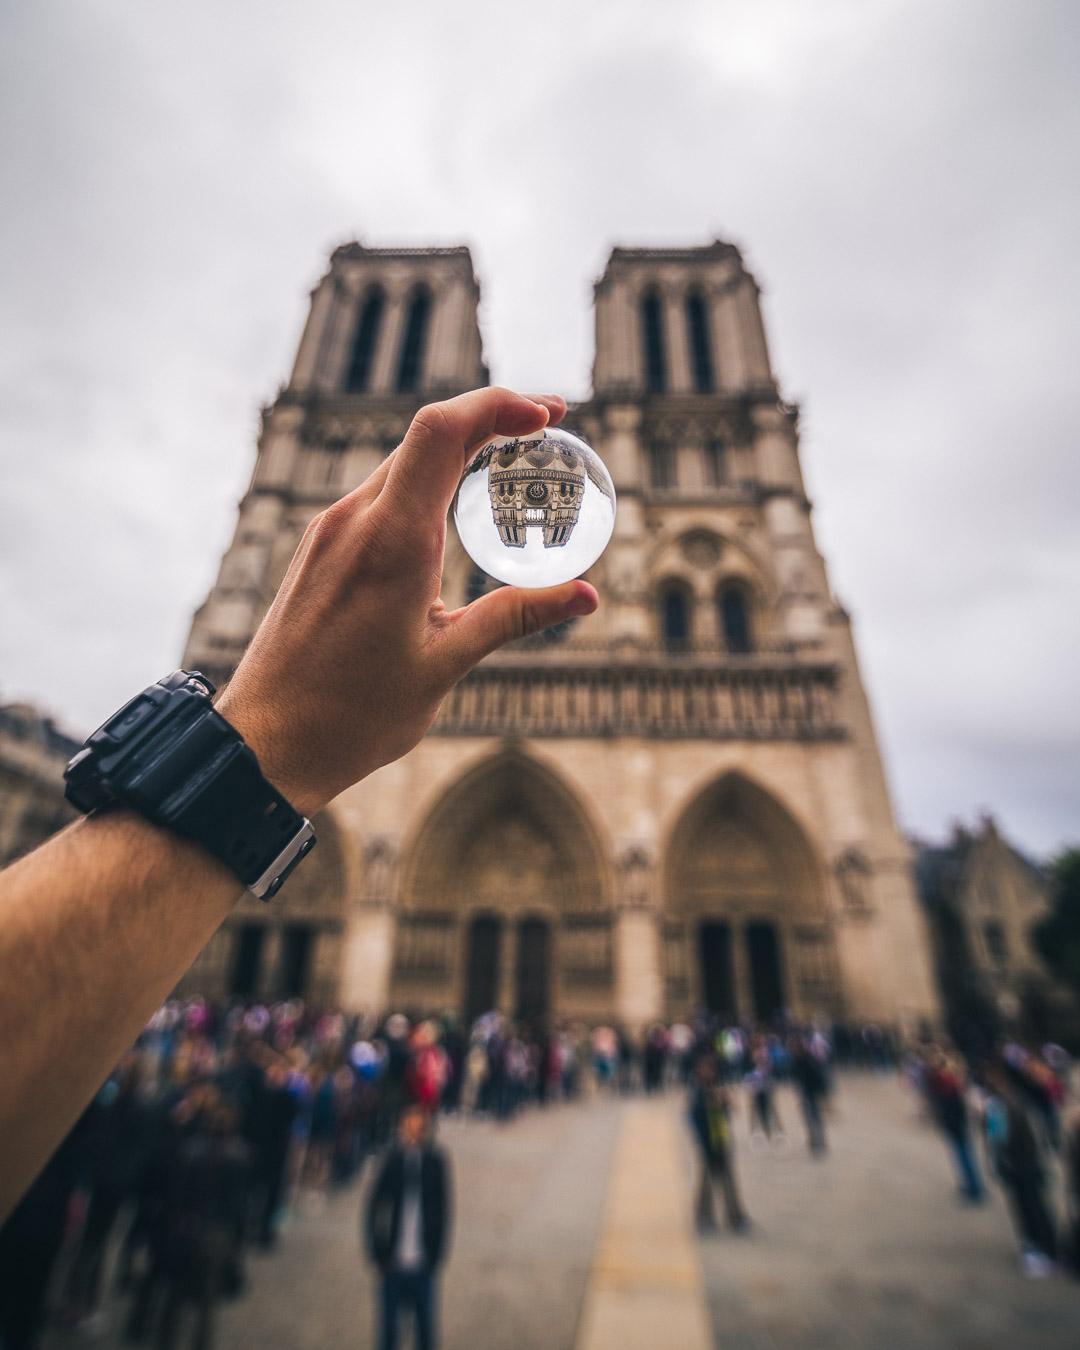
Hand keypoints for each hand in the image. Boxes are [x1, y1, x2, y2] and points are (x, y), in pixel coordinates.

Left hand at [216, 387, 597, 815]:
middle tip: (547, 426)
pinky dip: (425, 481)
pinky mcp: (320, 549)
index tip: (547, 413)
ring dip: (457, 448)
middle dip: (490, 418)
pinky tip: (452, 507)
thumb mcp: (446, 665)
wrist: (266, 744)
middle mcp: (354, 521)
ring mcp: (330, 531)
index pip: (443, 430)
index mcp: (391, 541)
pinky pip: (379, 493)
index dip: (498, 404)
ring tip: (510, 460)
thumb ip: (515, 617)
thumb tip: (586, 595)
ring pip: (400, 461)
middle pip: (426, 435)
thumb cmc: (351, 714)